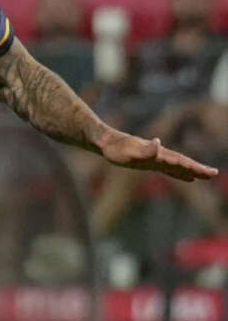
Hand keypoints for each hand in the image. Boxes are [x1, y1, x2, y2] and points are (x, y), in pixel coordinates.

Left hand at [98, 131, 218, 181]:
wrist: (106, 142)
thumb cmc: (116, 149)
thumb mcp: (128, 151)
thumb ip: (144, 150)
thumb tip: (158, 142)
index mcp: (158, 154)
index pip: (179, 161)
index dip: (193, 167)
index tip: (207, 172)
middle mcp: (160, 155)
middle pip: (183, 162)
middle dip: (198, 168)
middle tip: (214, 174)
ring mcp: (156, 158)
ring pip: (179, 165)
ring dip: (193, 170)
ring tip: (207, 175)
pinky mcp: (151, 163)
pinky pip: (170, 169)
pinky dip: (181, 173)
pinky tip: (188, 178)